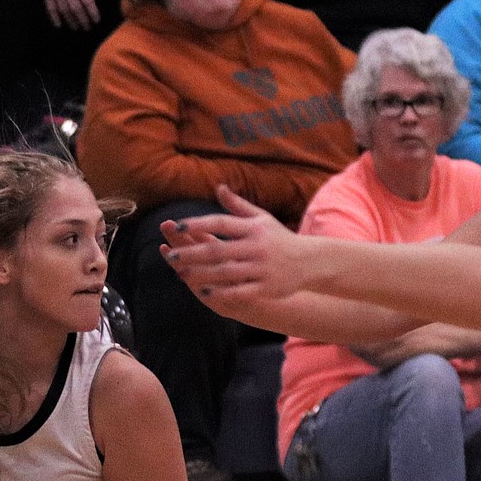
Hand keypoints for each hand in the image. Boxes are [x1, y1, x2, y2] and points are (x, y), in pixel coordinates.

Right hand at [32, 0, 99, 30]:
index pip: (88, 0)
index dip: (93, 12)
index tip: (96, 20)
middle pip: (77, 8)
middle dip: (83, 20)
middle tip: (87, 28)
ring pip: (65, 11)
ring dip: (71, 21)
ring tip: (76, 28)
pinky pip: (52, 9)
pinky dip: (55, 18)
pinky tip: (59, 25)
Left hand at [161, 185, 306, 302]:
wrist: (310, 261)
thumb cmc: (279, 238)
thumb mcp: (261, 219)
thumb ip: (238, 206)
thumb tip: (218, 187)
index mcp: (253, 227)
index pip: (221, 222)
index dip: (198, 224)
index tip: (176, 227)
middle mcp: (257, 246)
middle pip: (218, 249)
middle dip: (192, 253)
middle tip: (170, 256)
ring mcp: (261, 268)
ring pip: (225, 271)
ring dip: (201, 274)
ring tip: (180, 275)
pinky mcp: (266, 287)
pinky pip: (240, 291)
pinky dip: (221, 293)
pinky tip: (203, 293)